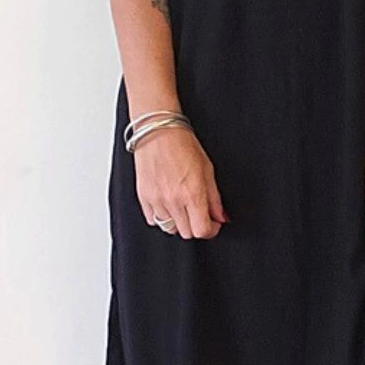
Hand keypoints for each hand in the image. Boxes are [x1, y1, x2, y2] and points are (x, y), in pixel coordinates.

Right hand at [133, 125, 228, 239]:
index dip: (211, 230)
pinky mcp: (143, 198)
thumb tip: (221, 217)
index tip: (213, 223)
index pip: (202, 230)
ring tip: (182, 207)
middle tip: (199, 212)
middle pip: (187, 233)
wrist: (157, 131)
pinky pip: (153, 220)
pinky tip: (168, 203)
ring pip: (170, 229)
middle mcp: (173, 200)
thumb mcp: (208, 169)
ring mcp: (156, 201)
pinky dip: (162, 217)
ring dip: (179, 223)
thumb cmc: (183, 145)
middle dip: (196, 225)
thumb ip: (214, 198)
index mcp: (192, 194)